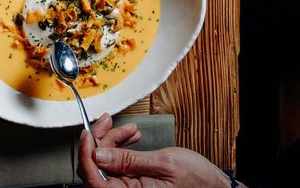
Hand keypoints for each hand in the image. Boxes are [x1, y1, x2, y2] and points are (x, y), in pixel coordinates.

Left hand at [78, 114, 231, 186]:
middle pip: (96, 167)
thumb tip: (98, 155)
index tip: (87, 132)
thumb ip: (128, 160)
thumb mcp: (164, 163)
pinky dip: (121, 148)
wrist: (216, 187)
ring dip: (113, 141)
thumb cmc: (198, 181)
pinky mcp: (133, 183)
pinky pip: (118, 165)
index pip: (94, 178)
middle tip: (109, 121)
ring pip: (106, 163)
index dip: (86, 154)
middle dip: (101, 140)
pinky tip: (131, 138)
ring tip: (130, 129)